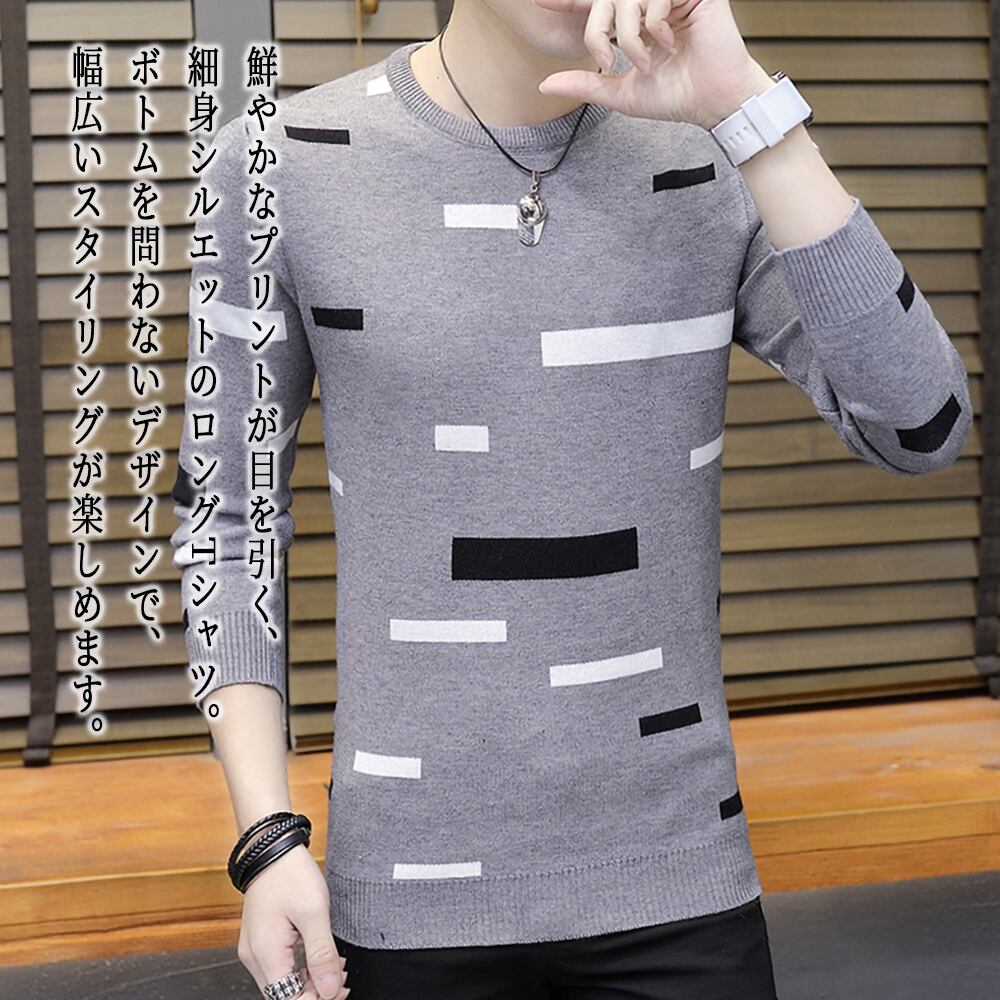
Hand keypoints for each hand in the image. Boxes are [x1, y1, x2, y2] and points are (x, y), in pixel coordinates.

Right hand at [237, 843, 349, 999]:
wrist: (271, 847)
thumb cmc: (290, 873)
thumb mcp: (314, 911)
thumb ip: (322, 954)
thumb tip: (330, 989)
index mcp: (265, 953)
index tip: (340, 990)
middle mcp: (254, 956)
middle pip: (283, 995)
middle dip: (315, 993)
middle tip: (342, 979)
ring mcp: (255, 949)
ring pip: (282, 983)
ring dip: (309, 983)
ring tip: (336, 968)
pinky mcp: (261, 940)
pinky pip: (279, 967)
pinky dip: (300, 970)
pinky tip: (320, 958)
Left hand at [533, 0, 773, 130]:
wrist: (712, 103)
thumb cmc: (676, 97)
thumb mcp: (622, 93)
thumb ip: (586, 84)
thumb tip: (545, 85)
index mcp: (637, 22)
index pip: (600, 5)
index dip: (570, 2)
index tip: (541, 2)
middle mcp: (654, 5)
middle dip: (599, 29)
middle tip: (607, 60)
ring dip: (630, 34)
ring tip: (646, 60)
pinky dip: (655, 24)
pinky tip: (670, 44)